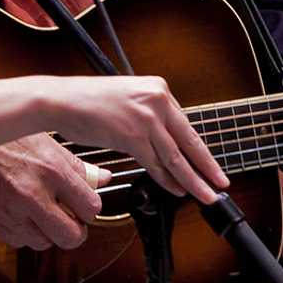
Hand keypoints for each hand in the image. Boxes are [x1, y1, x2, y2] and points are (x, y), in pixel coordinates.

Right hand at [0, 135, 104, 250]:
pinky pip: (19, 242)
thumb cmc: (3, 137)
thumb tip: (102, 179)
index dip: (90, 208)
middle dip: (75, 231)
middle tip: (70, 219)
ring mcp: (12, 211)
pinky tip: (21, 213)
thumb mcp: (44, 142)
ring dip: (47, 232)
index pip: (91, 208)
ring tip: (41, 213)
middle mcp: (33, 193)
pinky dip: (24, 233)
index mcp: (50, 169)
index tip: (84, 205)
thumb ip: (75, 166)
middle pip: (71, 236)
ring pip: (45, 243)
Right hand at [44, 74, 228, 205]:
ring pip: (176, 157)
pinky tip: (177, 189)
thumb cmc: (87, 101)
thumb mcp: (127, 97)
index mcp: (158, 89)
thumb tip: (163, 137)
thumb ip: (148, 112)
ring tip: (205, 194)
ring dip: (193, 180)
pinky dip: (168, 180)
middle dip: (207, 167)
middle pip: (189, 141)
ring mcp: (146, 118)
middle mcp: (157, 100)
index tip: (208, 162)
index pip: (185, 124)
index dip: (198, 148)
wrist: (61, 99)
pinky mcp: (133, 136)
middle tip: (221, 182)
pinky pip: (156, 164)